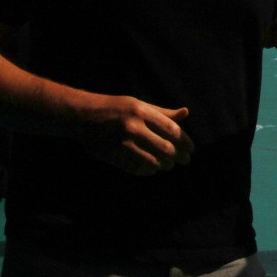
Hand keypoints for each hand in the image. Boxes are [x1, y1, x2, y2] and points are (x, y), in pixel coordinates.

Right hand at [74, 95, 194, 176]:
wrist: (84, 116)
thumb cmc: (116, 108)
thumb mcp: (139, 105)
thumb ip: (162, 113)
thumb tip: (186, 113)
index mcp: (142, 111)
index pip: (172, 130)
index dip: (185, 142)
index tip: (191, 149)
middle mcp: (133, 126)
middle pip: (165, 148)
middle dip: (178, 156)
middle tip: (185, 160)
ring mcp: (122, 143)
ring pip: (153, 161)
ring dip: (164, 165)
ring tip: (169, 165)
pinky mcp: (114, 156)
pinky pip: (137, 168)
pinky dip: (148, 170)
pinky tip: (153, 169)